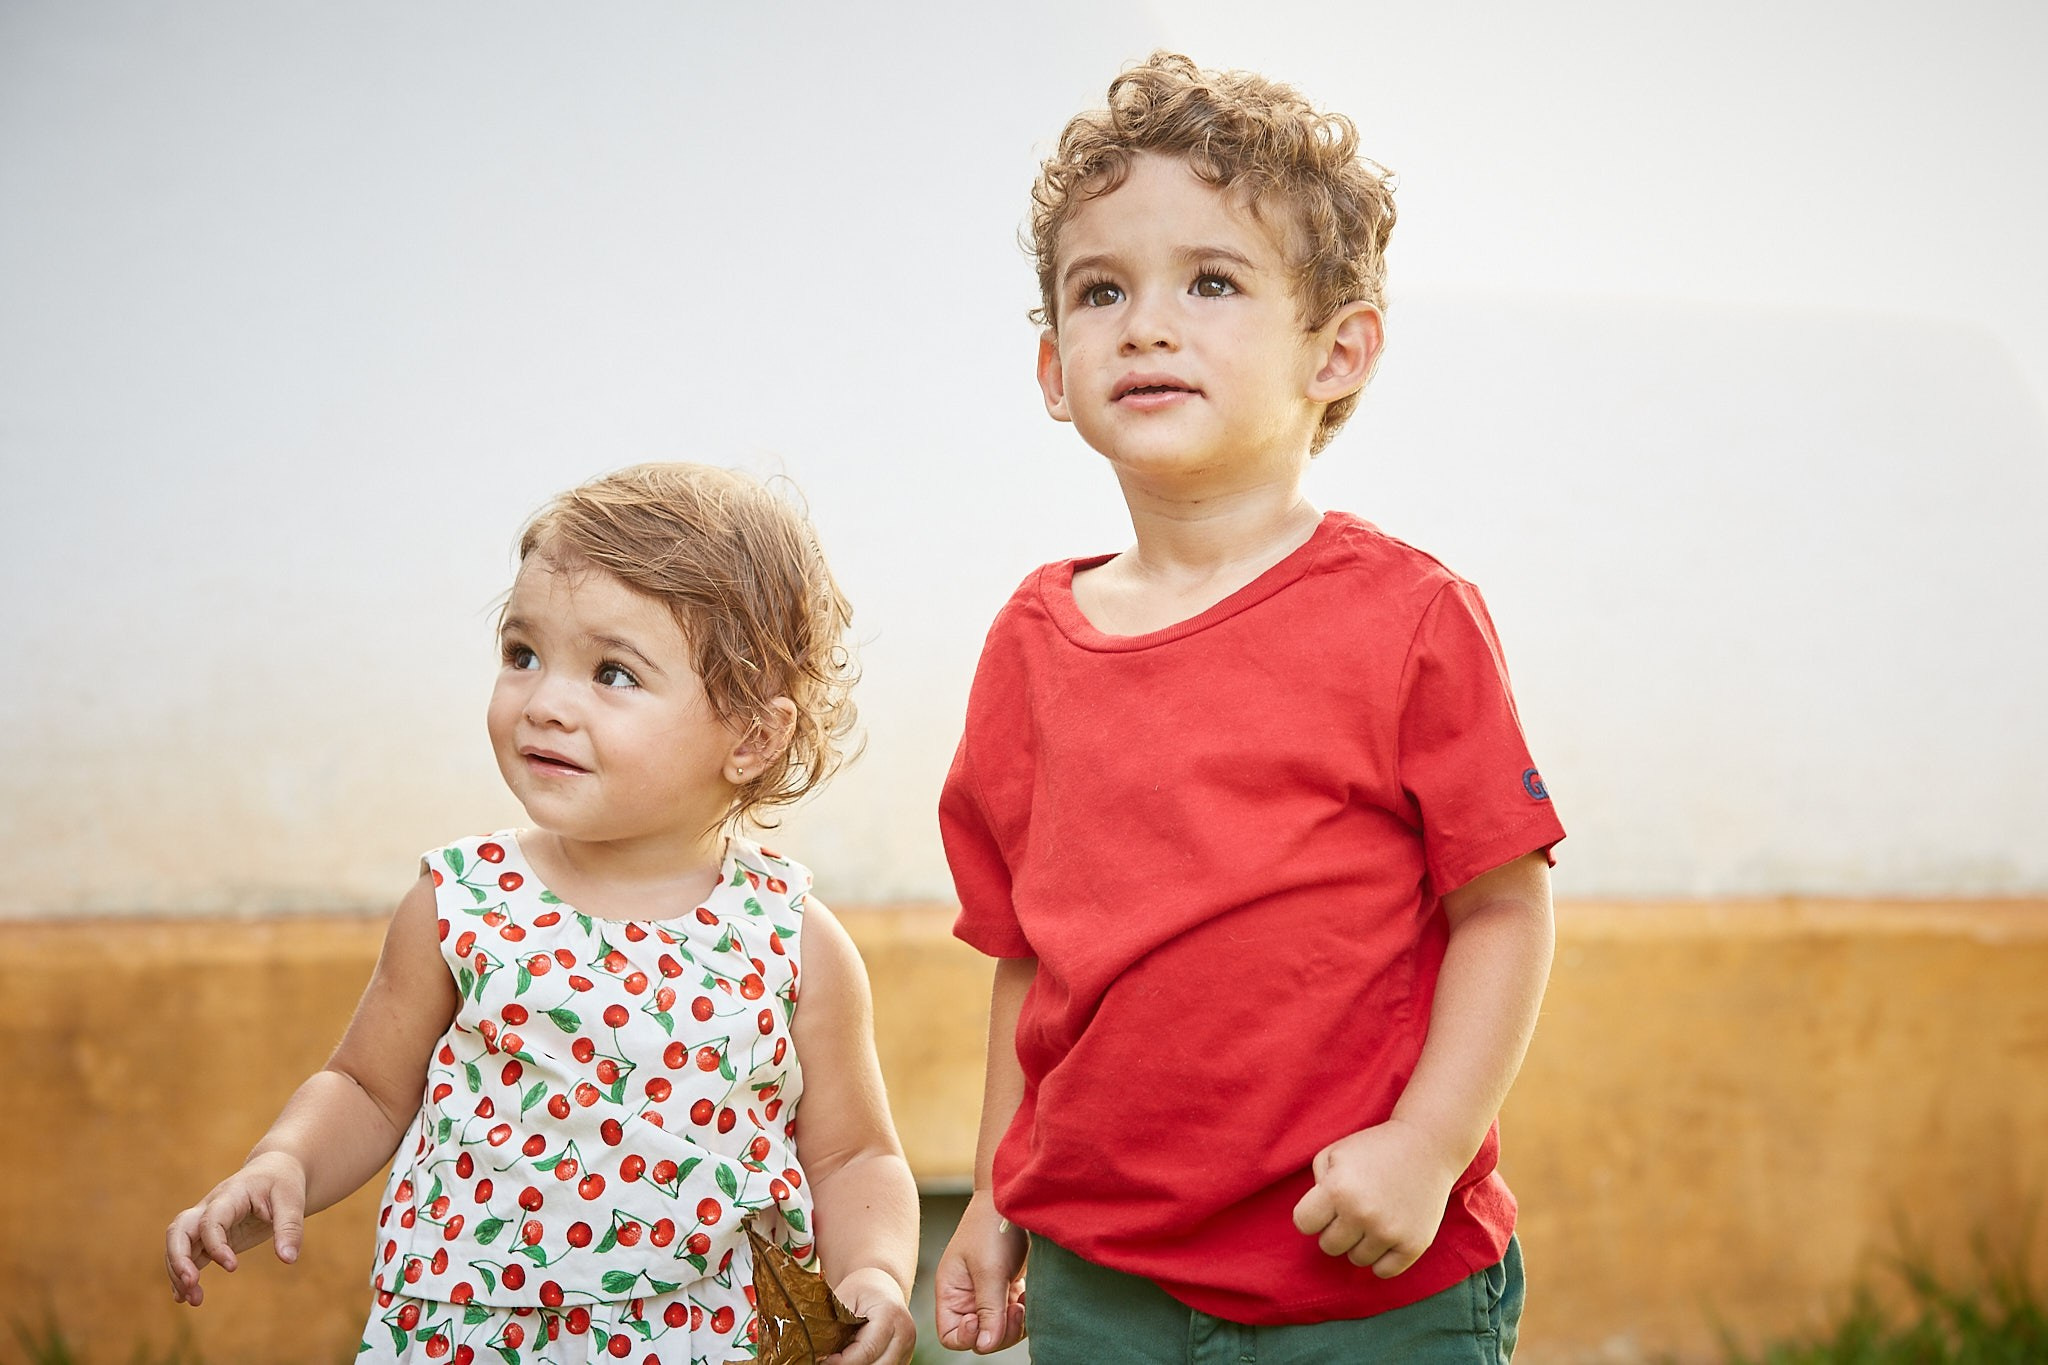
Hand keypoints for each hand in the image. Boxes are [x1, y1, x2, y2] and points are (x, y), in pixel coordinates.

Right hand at [164, 1151, 307, 1305]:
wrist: (274, 1171)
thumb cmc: (283, 1182)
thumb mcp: (293, 1200)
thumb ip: (290, 1228)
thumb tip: (288, 1260)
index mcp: (230, 1194)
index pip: (210, 1220)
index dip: (216, 1244)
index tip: (233, 1267)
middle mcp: (209, 1207)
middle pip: (178, 1230)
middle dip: (178, 1258)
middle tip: (191, 1283)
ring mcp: (205, 1222)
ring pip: (178, 1246)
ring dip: (179, 1273)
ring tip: (193, 1301)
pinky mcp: (208, 1237)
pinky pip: (188, 1256)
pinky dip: (183, 1276)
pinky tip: (185, 1298)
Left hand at [822, 1267, 916, 1364]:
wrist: (882, 1287)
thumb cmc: (860, 1292)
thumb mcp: (844, 1301)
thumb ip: (835, 1327)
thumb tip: (821, 1353)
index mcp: (890, 1315)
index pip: (867, 1350)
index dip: (843, 1361)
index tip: (824, 1360)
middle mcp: (905, 1334)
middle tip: (829, 1361)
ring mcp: (907, 1349)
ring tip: (842, 1359)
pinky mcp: (904, 1359)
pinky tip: (854, 1359)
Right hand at [934, 1191, 1026, 1353]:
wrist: (1014, 1198)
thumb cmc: (992, 1225)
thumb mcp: (989, 1269)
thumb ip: (988, 1309)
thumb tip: (985, 1344)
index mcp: (952, 1292)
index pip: (951, 1335)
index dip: (967, 1337)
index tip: (984, 1320)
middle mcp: (968, 1296)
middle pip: (980, 1337)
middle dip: (999, 1331)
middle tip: (1015, 1310)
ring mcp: (989, 1293)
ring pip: (1000, 1330)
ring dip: (1015, 1323)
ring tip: (1023, 1302)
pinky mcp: (1008, 1287)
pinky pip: (1015, 1316)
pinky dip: (1024, 1313)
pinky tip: (1029, 1295)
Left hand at [1290, 1119, 1459, 1278]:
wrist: (1427, 1145)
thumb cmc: (1375, 1148)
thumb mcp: (1335, 1153)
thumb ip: (1316, 1183)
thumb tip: (1315, 1217)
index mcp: (1337, 1190)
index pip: (1304, 1224)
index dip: (1312, 1214)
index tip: (1327, 1205)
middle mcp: (1361, 1214)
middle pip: (1328, 1246)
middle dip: (1336, 1229)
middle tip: (1353, 1210)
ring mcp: (1388, 1232)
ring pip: (1356, 1259)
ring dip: (1360, 1243)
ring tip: (1373, 1218)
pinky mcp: (1413, 1245)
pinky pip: (1383, 1272)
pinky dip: (1382, 1259)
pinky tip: (1386, 1237)